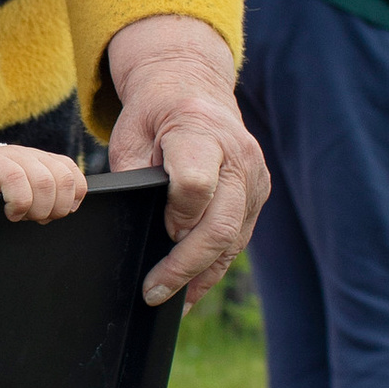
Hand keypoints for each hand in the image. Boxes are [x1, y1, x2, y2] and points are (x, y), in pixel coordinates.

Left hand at [0, 142, 86, 222]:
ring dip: (59, 205)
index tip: (11, 216)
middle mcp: (19, 155)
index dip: (19, 202)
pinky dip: (74, 196)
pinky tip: (57, 207)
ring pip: (66, 179)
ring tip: (42, 215)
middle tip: (29, 219)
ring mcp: (41, 156)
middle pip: (45, 181)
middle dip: (40, 209)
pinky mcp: (58, 161)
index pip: (15, 177)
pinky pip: (78, 177)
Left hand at [105, 16, 267, 303]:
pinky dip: (214, 265)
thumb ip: (134, 177)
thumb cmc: (154, 113)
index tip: (161, 231)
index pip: (196, 184)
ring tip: (168, 299)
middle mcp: (237, 156)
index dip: (177, 215)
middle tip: (153, 292)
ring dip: (201, 275)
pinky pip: (238, 238)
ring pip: (233, 239)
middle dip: (186, 265)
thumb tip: (134, 227)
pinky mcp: (258, 195)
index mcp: (200, 132)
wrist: (194, 88)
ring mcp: (254, 178)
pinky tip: (190, 288)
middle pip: (220, 223)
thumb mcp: (130, 134)